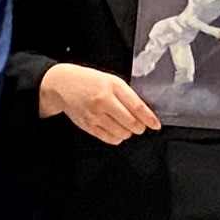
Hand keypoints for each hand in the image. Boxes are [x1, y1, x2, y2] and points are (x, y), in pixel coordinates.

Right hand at [42, 61, 161, 144]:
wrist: (63, 85)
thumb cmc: (89, 81)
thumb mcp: (111, 81)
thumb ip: (127, 95)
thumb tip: (144, 113)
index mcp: (112, 86)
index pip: (137, 106)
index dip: (149, 118)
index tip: (156, 125)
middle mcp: (103, 101)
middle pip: (131, 123)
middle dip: (140, 127)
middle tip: (140, 125)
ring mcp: (95, 115)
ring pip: (122, 133)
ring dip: (128, 132)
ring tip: (125, 125)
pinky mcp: (88, 126)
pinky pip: (110, 139)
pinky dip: (117, 137)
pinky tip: (116, 130)